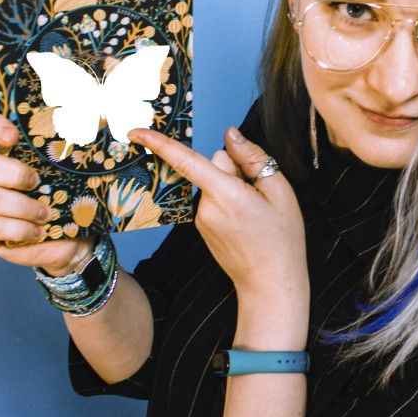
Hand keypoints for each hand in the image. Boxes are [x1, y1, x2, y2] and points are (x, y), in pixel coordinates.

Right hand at [0, 109, 94, 275]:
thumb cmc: (71, 196)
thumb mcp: (75, 168)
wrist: (74, 238)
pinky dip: (22, 229)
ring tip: (46, 214)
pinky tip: (38, 231)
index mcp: (3, 151)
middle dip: (13, 174)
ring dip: (25, 207)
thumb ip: (73, 144)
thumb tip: (94, 121)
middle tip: (37, 182)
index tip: (14, 136)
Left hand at [127, 125, 307, 300]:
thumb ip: (252, 158)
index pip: (186, 161)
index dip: (158, 144)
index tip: (136, 132)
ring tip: (255, 212)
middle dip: (233, 169)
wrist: (271, 283)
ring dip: (231, 187)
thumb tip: (230, 135)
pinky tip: (245, 220)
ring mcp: (201, 219)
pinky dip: (227, 202)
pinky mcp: (202, 227)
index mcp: (225, 194)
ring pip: (213, 184)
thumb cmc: (281, 239)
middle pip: (212, 166)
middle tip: (259, 193)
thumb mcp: (280, 191)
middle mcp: (205, 206)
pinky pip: (213, 200)